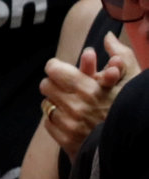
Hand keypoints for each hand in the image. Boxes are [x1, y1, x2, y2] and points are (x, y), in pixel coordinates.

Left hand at [44, 34, 137, 154]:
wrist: (131, 142)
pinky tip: (70, 119)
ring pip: (46, 104)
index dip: (56, 67)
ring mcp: (70, 126)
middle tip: (65, 85)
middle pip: (46, 85)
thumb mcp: (132, 79)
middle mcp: (78, 107)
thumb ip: (121, 56)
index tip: (60, 68)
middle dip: (55, 83)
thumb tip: (107, 37)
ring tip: (70, 102)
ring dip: (55, 101)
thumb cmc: (131, 105)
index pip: (55, 70)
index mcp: (91, 89)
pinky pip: (48, 123)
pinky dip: (56, 119)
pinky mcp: (66, 141)